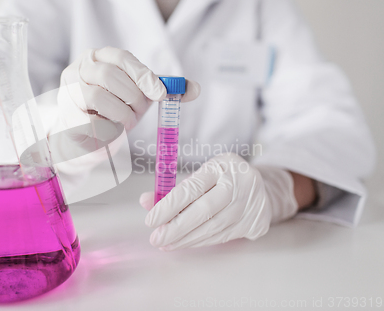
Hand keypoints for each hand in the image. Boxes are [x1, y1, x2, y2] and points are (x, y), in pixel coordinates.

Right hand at [58, 46, 199, 131]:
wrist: (83, 135)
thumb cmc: (111, 108)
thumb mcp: (138, 94)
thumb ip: (162, 89)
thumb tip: (195, 88)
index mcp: (97, 57)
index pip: (121, 58)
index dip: (144, 76)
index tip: (161, 94)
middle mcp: (78, 69)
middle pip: (109, 76)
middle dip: (133, 97)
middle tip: (140, 112)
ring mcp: (68, 92)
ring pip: (98, 98)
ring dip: (122, 114)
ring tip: (126, 122)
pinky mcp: (65, 118)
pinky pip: (90, 122)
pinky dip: (108, 129)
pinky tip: (111, 130)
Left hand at [140, 153, 297, 250]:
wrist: (263, 187)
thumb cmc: (223, 178)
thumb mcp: (201, 174)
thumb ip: (174, 188)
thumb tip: (146, 201)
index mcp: (222, 166)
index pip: (192, 188)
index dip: (169, 206)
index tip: (151, 219)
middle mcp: (239, 184)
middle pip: (204, 211)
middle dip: (176, 228)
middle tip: (156, 239)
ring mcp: (250, 204)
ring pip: (213, 228)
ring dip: (186, 239)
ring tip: (166, 243)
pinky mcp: (256, 223)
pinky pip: (222, 237)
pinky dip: (201, 241)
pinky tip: (184, 243)